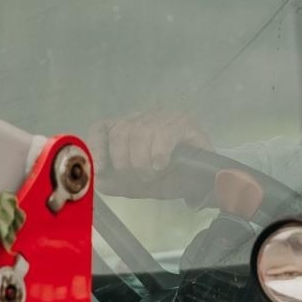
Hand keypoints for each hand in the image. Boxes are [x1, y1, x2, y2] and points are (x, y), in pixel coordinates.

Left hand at [86, 110, 213, 198]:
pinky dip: (158, 153)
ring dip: (142, 161)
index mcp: (127, 129)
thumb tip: (97, 180)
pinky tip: (161, 165)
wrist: (204, 183)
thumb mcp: (137, 183)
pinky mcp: (183, 123)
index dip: (97, 147)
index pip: (102, 128)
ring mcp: (163, 118)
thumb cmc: (170, 180)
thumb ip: (114, 181)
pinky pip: (163, 134)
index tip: (100, 169)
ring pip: (139, 133)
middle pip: (120, 133)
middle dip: (125, 162)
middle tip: (140, 178)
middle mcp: (142, 119)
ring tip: (152, 174)